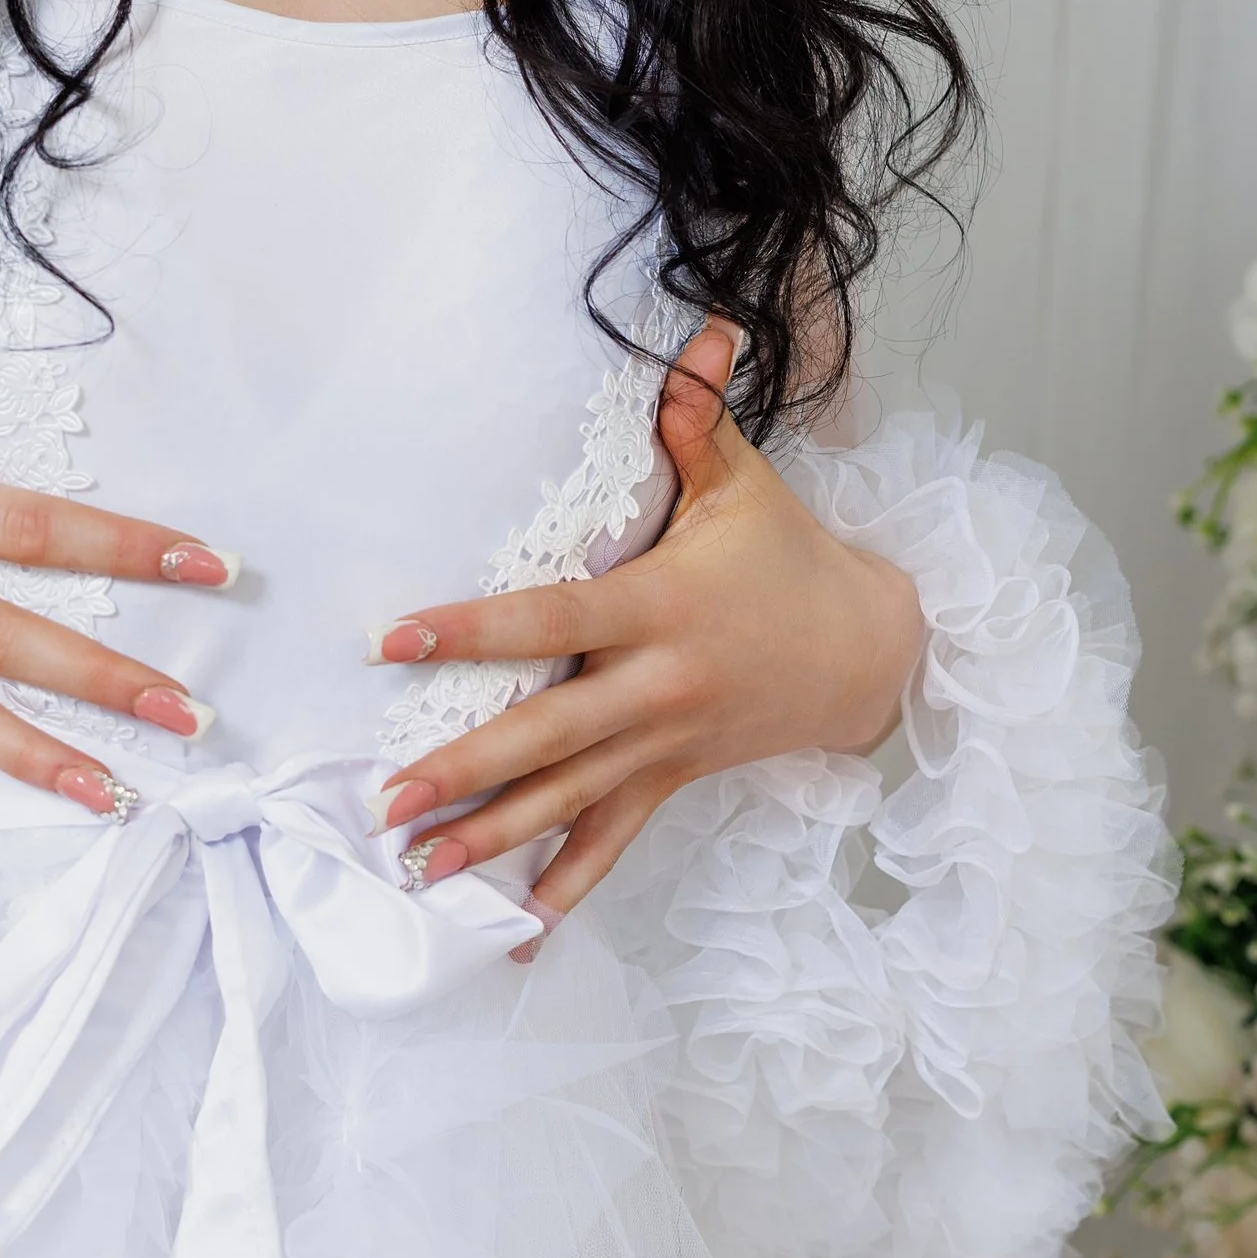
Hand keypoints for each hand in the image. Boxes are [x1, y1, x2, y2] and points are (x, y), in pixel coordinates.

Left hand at [363, 317, 923, 953]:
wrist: (869, 651)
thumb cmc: (788, 557)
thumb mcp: (743, 484)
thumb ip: (697, 418)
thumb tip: (693, 330)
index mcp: (658, 607)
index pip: (548, 618)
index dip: (471, 629)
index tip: (393, 640)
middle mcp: (656, 687)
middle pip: (548, 734)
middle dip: (465, 770)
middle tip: (386, 798)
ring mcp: (664, 745)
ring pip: (568, 800)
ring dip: (491, 836)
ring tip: (417, 866)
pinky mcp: (673, 781)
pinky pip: (614, 839)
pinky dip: (567, 883)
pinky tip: (516, 927)